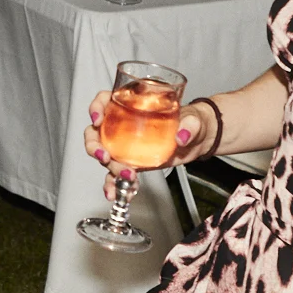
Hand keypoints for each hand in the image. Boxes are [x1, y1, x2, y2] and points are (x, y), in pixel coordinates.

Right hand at [81, 90, 213, 201]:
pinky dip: (112, 184)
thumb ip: (189, 125)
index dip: (96, 107)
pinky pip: (114, 173)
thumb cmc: (191, 121)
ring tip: (126, 176)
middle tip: (105, 155)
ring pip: (104, 154)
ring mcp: (124, 144)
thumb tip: (182, 135)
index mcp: (133, 106)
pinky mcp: (131, 161)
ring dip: (108, 167)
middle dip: (95, 145)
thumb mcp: (193, 119)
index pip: (105, 100)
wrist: (197, 141)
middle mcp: (123, 124)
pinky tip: (116, 192)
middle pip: (96, 132)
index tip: (98, 119)